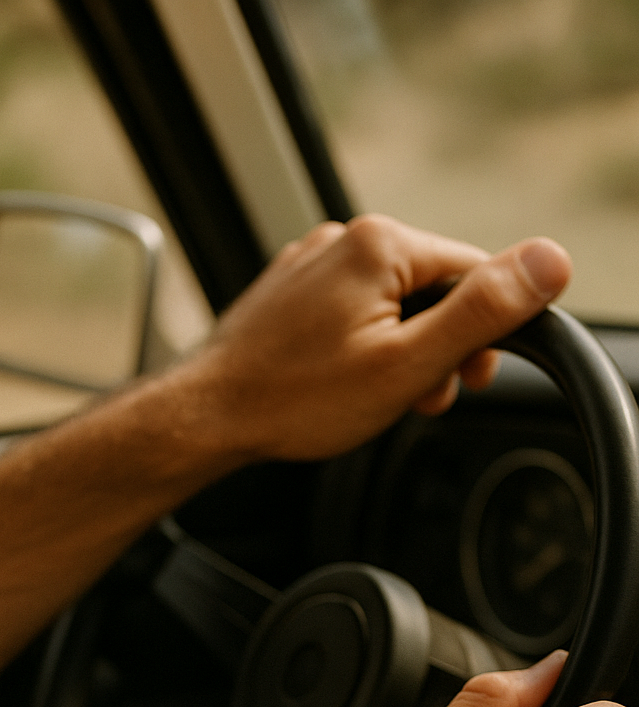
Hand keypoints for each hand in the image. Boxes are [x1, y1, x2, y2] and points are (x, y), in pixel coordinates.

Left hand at [187, 214, 571, 461]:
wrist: (205, 419)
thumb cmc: (293, 400)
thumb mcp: (407, 364)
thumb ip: (481, 313)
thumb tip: (547, 263)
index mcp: (379, 244)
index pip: (473, 271)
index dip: (483, 332)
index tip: (467, 378)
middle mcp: (341, 239)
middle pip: (431, 286)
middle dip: (438, 346)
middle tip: (421, 398)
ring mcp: (310, 265)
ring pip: (389, 304)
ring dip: (401, 352)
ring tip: (377, 398)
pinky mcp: (289, 293)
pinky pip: (349, 313)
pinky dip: (361, 348)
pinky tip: (341, 385)